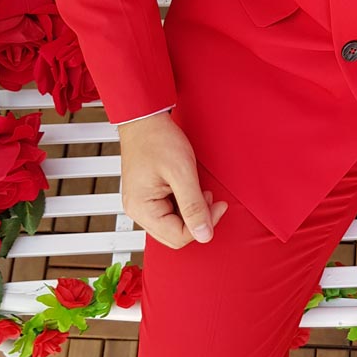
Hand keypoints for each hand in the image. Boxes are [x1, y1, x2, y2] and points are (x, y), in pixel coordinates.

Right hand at [117, 111, 228, 249]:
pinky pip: (170, 211)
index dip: (202, 225)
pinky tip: (190, 189)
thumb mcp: (182, 173)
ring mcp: (142, 204)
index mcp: (142, 208)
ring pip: (174, 224)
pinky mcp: (148, 197)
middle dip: (198, 219)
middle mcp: (138, 211)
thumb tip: (204, 235)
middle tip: (210, 199)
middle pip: (175, 234)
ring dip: (192, 211)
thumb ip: (194, 206)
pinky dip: (185, 203)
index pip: (178, 237)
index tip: (218, 207)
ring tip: (199, 190)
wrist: (145, 120)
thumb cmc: (157, 139)